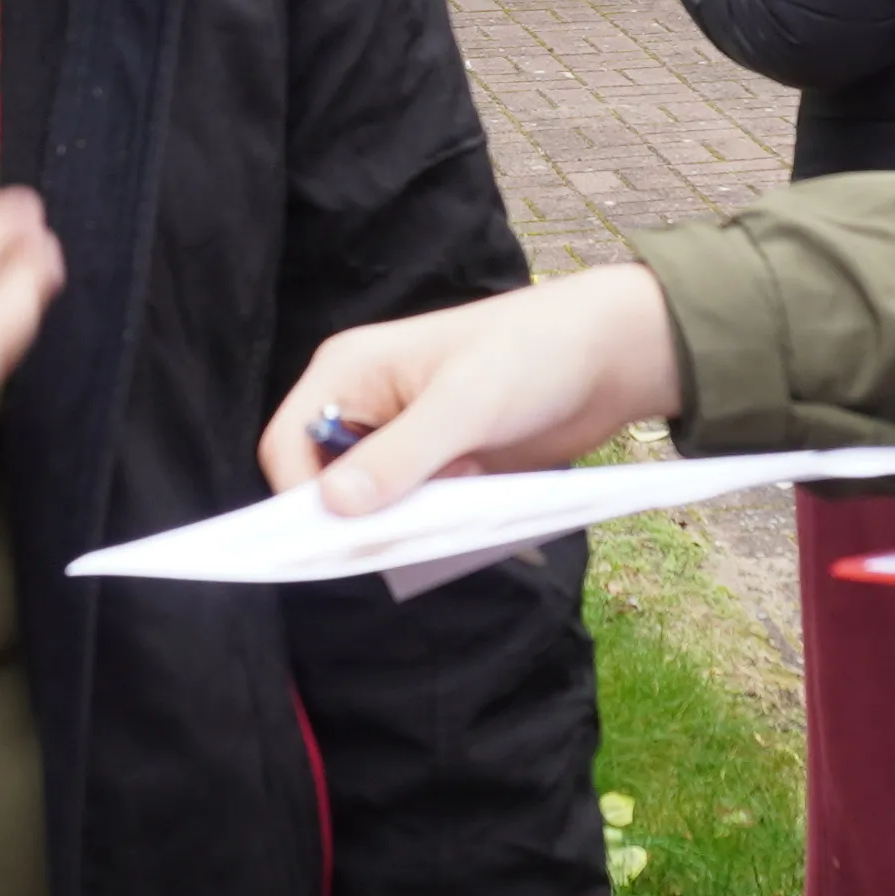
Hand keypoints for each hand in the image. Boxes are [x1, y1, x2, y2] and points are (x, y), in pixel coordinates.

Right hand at [263, 264, 681, 511]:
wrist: (609, 358)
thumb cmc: (531, 354)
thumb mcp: (465, 404)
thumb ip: (400, 455)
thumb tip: (333, 507)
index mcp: (348, 371)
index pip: (285, 446)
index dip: (297, 498)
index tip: (336, 541)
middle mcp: (364, 406)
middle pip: (321, 482)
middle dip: (354, 516)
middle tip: (406, 532)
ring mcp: (401, 440)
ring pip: (369, 505)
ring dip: (400, 522)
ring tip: (453, 506)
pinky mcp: (438, 466)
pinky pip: (412, 513)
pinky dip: (430, 524)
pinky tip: (469, 509)